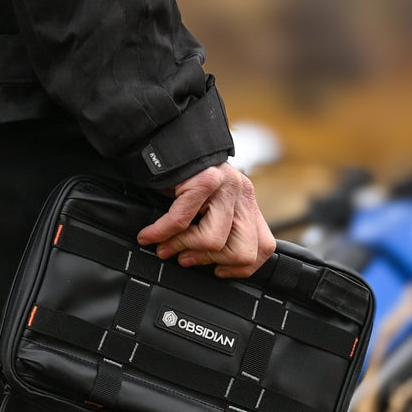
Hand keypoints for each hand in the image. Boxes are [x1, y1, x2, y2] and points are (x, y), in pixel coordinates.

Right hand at [137, 163, 275, 278]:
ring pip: (214, 241)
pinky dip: (160, 233)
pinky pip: (181, 221)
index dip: (242, 268)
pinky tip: (148, 235)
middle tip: (186, 258)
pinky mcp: (203, 180)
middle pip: (243, 251)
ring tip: (166, 247)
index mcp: (247, 202)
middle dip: (210, 261)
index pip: (264, 247)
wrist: (165, 140)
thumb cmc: (181, 176)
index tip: (219, 271)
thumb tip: (207, 261)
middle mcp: (241, 193)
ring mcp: (225, 185)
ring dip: (183, 248)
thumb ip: (219, 227)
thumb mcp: (209, 205)